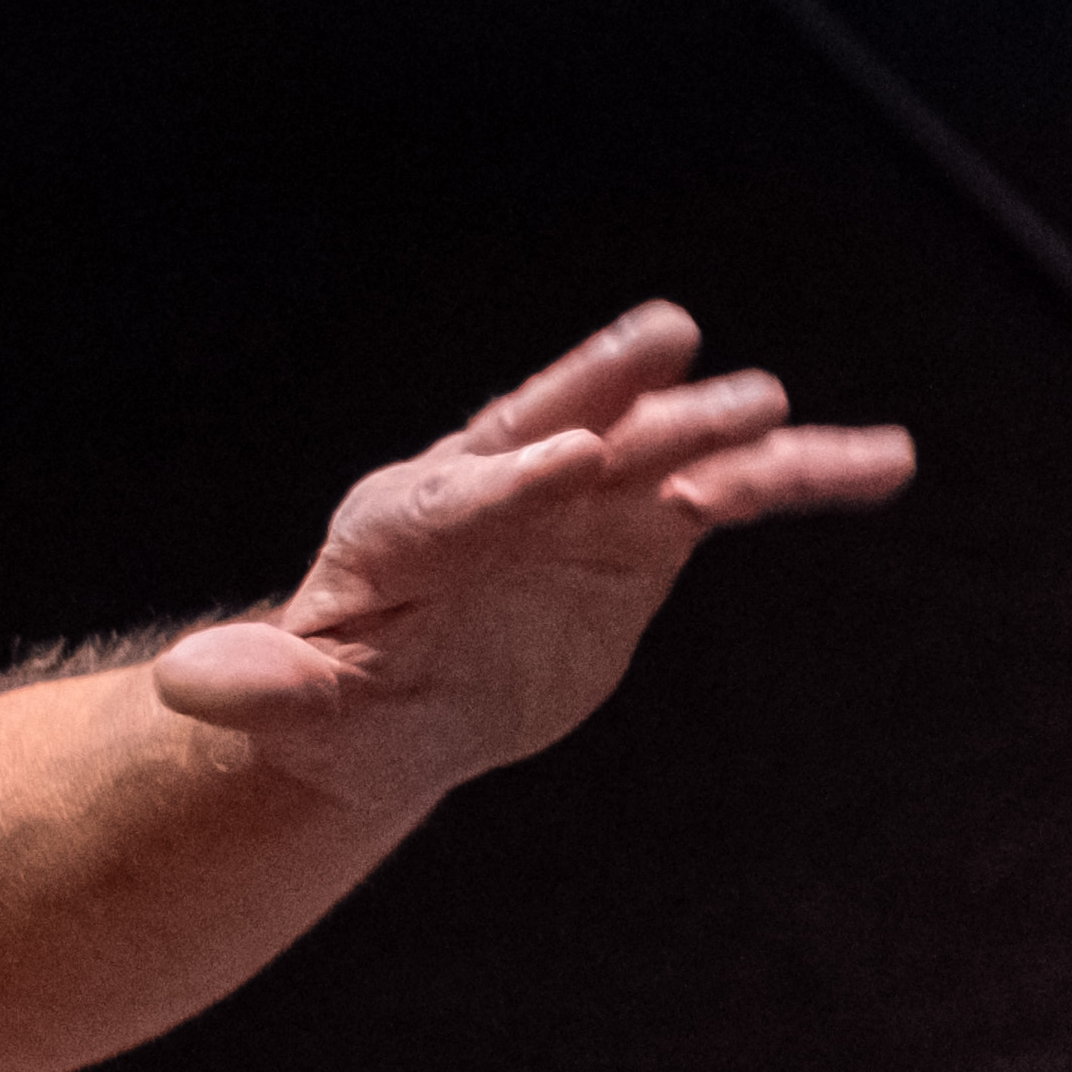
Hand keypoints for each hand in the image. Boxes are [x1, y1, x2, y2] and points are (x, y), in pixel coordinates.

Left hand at [149, 303, 909, 814]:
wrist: (402, 699)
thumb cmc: (339, 704)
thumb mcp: (298, 712)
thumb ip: (262, 689)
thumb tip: (186, 683)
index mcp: (402, 528)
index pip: (461, 497)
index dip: (514, 482)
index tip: (570, 461)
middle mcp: (497, 488)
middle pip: (558, 435)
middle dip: (609, 399)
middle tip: (671, 359)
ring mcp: (580, 498)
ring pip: (657, 452)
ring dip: (717, 434)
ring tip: (781, 415)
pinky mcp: (643, 525)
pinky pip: (734, 492)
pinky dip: (802, 475)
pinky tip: (885, 462)